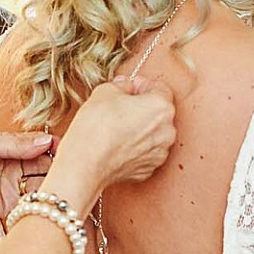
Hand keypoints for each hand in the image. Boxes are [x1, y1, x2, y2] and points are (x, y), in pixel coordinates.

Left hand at [0, 132, 56, 233]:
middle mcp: (17, 166)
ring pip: (43, 183)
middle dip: (58, 165)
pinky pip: (32, 202)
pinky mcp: (12, 205)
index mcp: (11, 147)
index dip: (54, 145)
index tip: (66, 147)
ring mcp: (16, 186)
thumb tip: (45, 140)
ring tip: (62, 181)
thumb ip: (17, 143)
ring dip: (53, 183)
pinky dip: (41, 199)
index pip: (40, 144)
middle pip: (46, 164)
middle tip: (69, 166)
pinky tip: (48, 195)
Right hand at [52, 78, 177, 196]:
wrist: (86, 163)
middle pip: (159, 112)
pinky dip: (135, 146)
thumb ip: (121, 85)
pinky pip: (146, 152)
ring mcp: (159, 153)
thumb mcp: (105, 91)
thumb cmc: (96, 127)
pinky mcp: (148, 169)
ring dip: (140, 128)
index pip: (160, 88)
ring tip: (117, 127)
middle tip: (121, 106)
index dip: (142, 85)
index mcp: (162, 107)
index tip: (129, 87)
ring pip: (153, 133)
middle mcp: (167, 131)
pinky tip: (118, 144)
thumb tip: (125, 86)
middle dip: (142, 107)